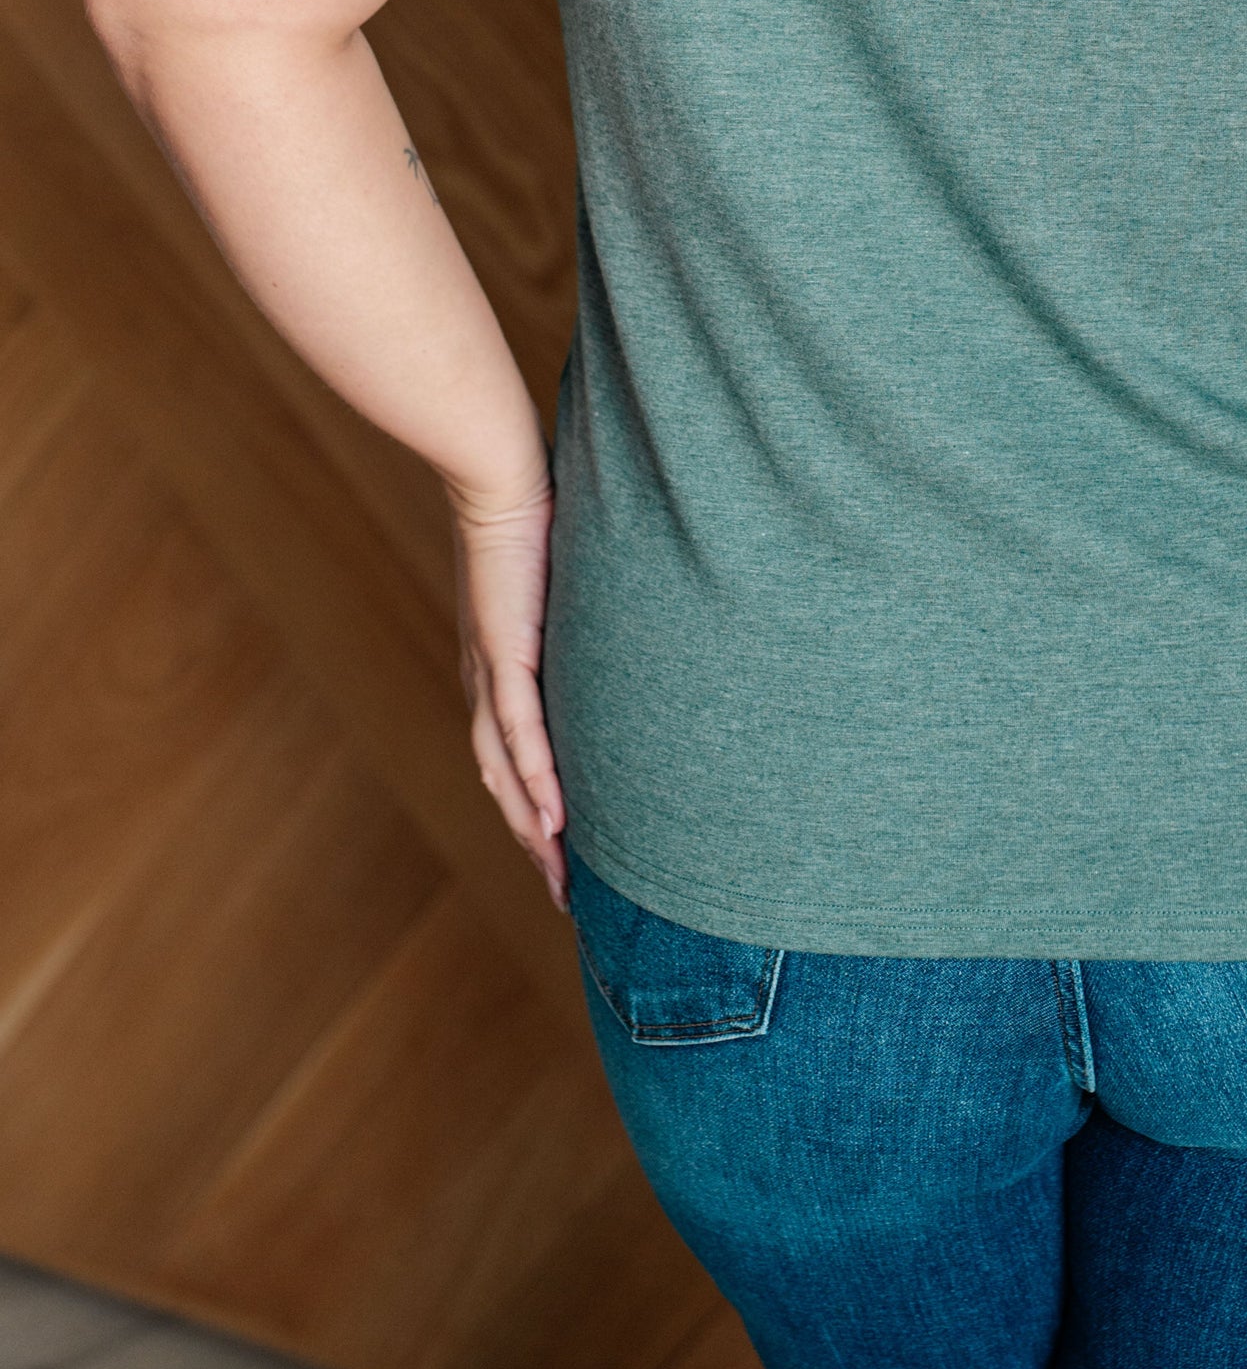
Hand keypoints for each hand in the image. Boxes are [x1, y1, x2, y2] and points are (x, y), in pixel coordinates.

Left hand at [450, 475, 567, 906]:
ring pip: (507, 770)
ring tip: (562, 875)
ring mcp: (491, 671)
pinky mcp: (504, 651)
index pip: (512, 755)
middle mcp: (487, 682)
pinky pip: (520, 728)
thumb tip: (637, 612)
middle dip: (533, 843)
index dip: (534, 809)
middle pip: (505, 781)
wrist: (499, 475)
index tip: (565, 854)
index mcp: (498, 669)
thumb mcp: (568, 579)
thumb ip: (590, 610)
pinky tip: (557, 817)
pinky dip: (537, 776)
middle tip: (566, 893)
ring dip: (531, 828)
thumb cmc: (535, 512)